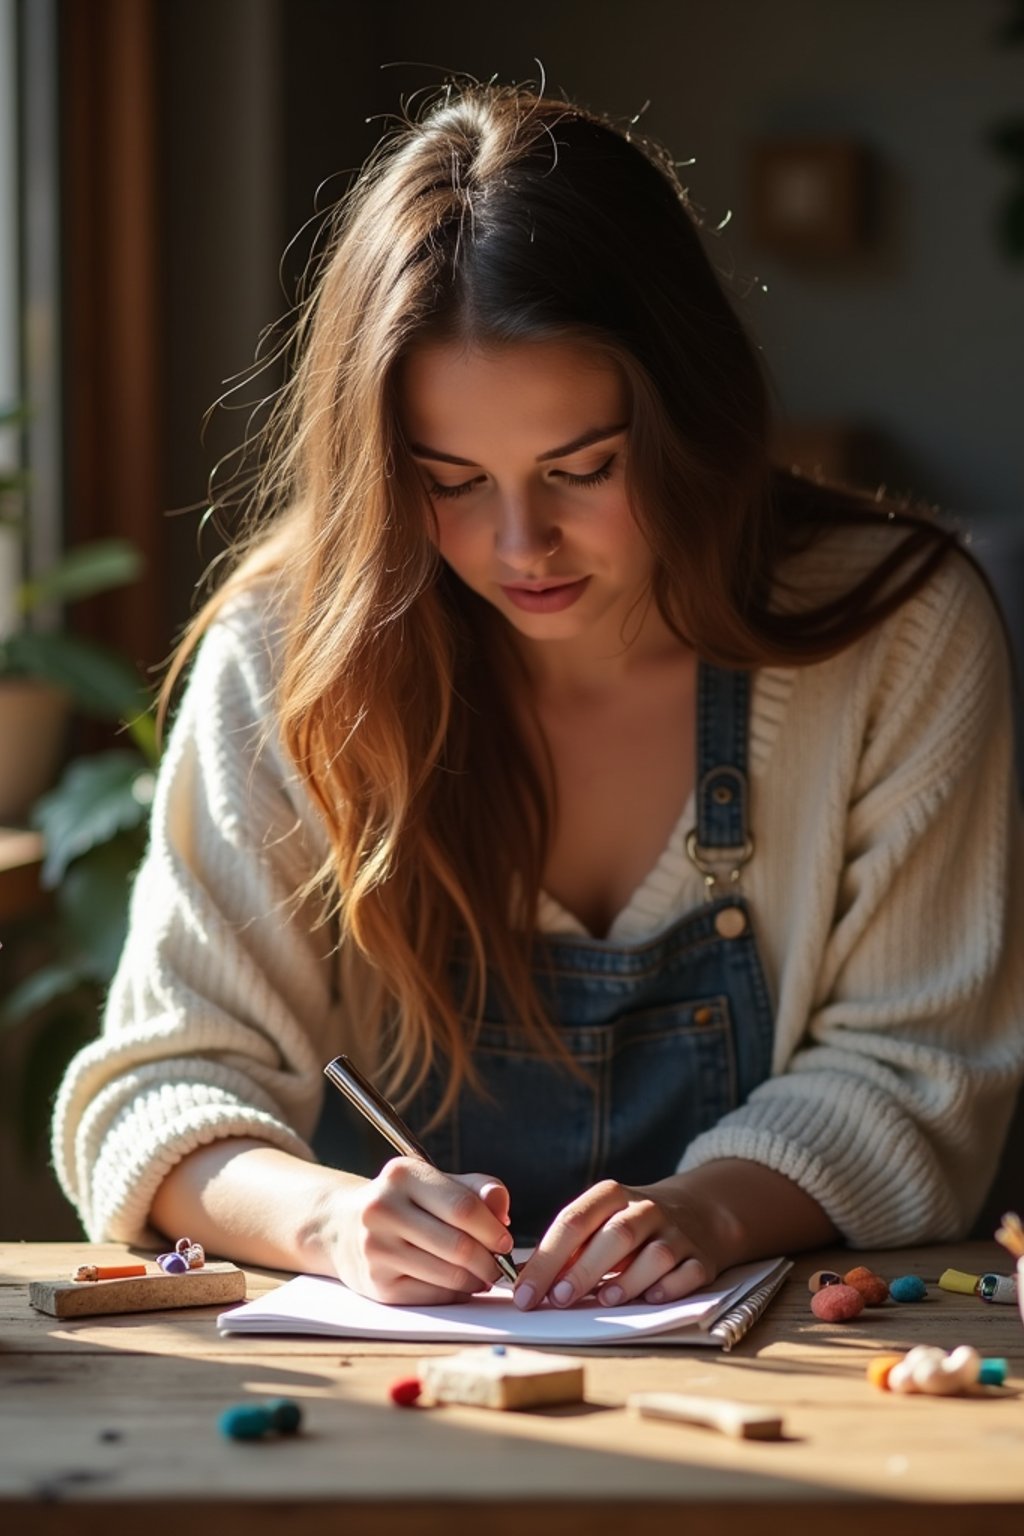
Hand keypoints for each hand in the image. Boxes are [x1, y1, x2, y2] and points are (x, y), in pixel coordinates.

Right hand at [327, 1158, 514, 1305]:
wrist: (344, 1226)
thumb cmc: (405, 1202)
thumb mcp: (436, 1182)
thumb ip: (476, 1189)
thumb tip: (502, 1212)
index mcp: (402, 1175)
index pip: (463, 1207)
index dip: (492, 1229)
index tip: (506, 1241)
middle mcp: (382, 1209)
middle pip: (458, 1245)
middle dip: (489, 1260)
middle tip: (501, 1265)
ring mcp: (376, 1248)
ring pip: (448, 1274)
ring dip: (476, 1280)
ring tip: (484, 1275)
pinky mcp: (376, 1283)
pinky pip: (432, 1295)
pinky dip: (456, 1293)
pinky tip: (461, 1285)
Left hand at [513, 1176, 727, 1310]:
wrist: (696, 1211)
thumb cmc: (628, 1224)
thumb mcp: (598, 1221)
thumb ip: (567, 1248)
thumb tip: (528, 1282)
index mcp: (611, 1195)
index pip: (573, 1221)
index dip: (547, 1259)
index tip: (526, 1293)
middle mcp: (645, 1209)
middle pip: (616, 1235)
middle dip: (584, 1269)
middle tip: (559, 1299)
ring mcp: (677, 1233)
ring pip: (657, 1254)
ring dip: (630, 1279)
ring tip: (606, 1301)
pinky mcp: (701, 1258)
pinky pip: (689, 1274)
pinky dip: (671, 1288)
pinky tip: (651, 1298)